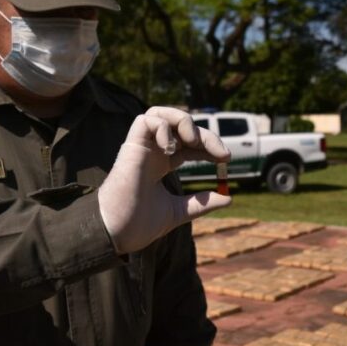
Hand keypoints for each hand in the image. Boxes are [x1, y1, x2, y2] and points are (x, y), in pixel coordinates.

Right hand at [98, 106, 231, 253]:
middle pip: (181, 127)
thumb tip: (228, 197)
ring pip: (160, 113)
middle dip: (205, 135)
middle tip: (222, 154)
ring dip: (183, 121)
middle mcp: (151, 152)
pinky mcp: (131, 146)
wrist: (118, 231)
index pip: (188, 143)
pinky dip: (163, 127)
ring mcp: (141, 147)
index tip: (226, 158)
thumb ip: (201, 203)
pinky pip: (146, 119)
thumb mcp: (179, 211)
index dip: (208, 145)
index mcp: (160, 164)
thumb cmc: (139, 224)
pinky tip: (171, 149)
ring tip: (194, 142)